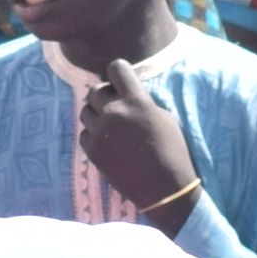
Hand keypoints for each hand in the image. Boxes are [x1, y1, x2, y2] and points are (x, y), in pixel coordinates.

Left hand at [73, 50, 198, 221]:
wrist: (164, 189)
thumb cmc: (172, 151)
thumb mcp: (164, 117)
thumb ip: (142, 102)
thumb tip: (126, 95)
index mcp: (136, 100)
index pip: (116, 68)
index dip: (117, 73)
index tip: (120, 82)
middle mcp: (114, 112)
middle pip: (95, 90)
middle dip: (104, 95)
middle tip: (115, 106)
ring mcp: (100, 132)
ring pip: (85, 111)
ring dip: (96, 114)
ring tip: (111, 126)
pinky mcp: (93, 151)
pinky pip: (84, 133)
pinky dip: (92, 135)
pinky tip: (107, 143)